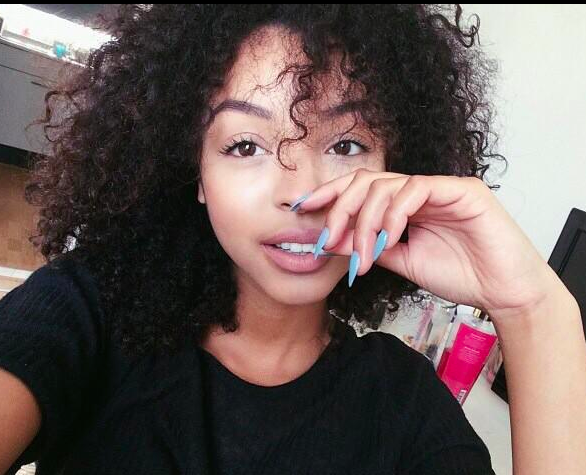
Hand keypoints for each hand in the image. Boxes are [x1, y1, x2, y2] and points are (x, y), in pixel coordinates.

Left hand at [293, 169, 561, 321]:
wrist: (502, 292)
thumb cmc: (460, 275)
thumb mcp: (403, 261)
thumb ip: (371, 247)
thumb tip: (334, 240)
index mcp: (406, 204)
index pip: (361, 188)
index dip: (330, 194)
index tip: (303, 207)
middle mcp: (420, 190)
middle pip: (365, 182)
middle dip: (340, 210)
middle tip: (327, 239)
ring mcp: (440, 186)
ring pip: (385, 186)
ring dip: (364, 223)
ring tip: (362, 255)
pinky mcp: (461, 190)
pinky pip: (415, 191)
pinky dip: (393, 215)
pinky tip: (387, 240)